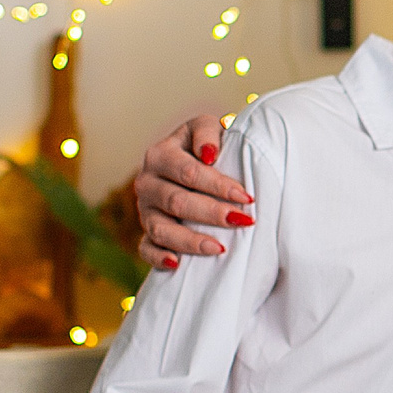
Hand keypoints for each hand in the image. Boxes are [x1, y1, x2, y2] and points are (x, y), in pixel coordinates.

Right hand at [135, 115, 249, 267]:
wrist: (195, 164)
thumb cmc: (207, 146)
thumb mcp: (207, 128)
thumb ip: (207, 133)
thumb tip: (209, 153)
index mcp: (160, 155)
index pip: (188, 172)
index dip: (218, 185)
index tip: (246, 196)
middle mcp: (147, 183)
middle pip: (177, 202)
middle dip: (212, 213)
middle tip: (241, 221)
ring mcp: (145, 210)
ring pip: (161, 229)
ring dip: (190, 240)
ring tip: (219, 248)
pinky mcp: (147, 233)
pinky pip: (146, 249)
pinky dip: (158, 258)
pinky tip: (177, 264)